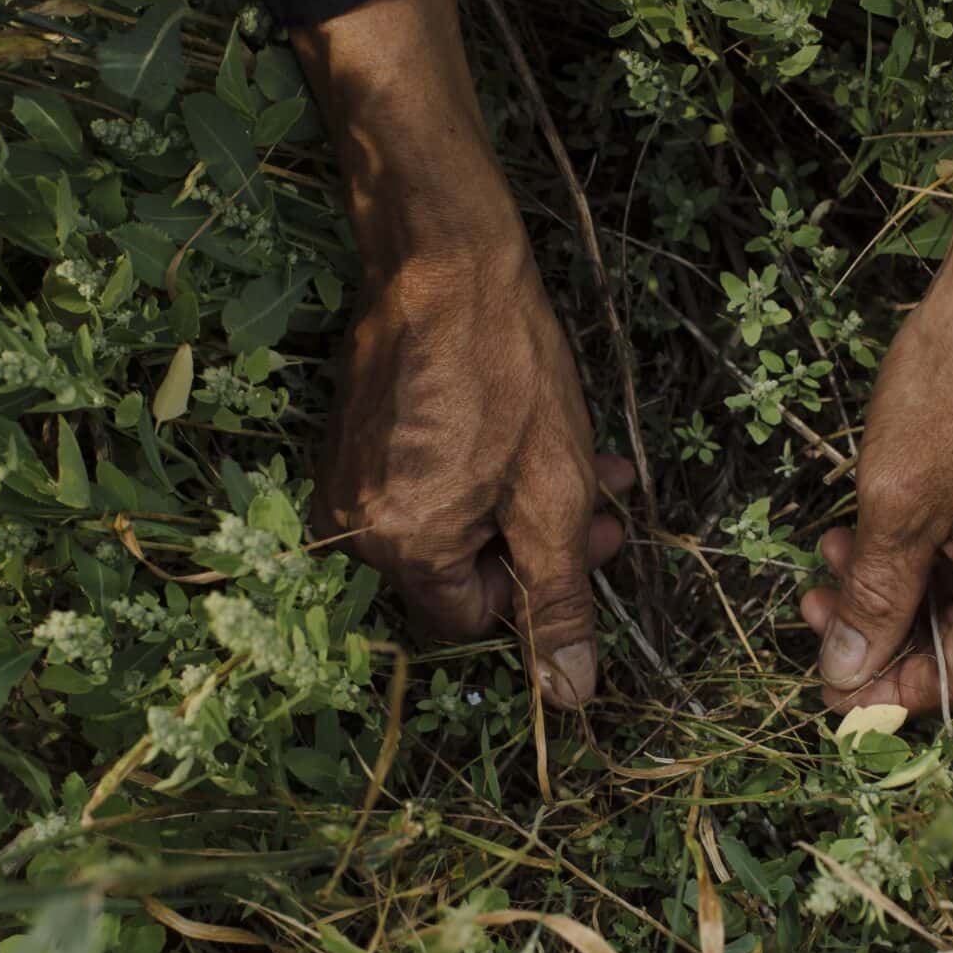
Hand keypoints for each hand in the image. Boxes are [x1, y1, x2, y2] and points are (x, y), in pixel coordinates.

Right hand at [295, 0, 625, 707]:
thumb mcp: (554, 495)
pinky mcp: (353, 434)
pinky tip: (530, 430)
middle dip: (541, 539)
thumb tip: (570, 697)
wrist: (444, 255)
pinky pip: (423, 478)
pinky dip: (480, 468)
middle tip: (605, 499)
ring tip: (582, 454)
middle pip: (462, 569)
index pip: (475, 618)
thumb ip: (560, 601)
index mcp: (401, 548)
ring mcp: (347, 474)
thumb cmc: (505, 367)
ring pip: (453, 520)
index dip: (541, 586)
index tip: (591, 540)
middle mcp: (356, 522)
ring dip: (521, 499)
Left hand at [802, 263, 952, 712]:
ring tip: (826, 559)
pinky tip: (864, 531)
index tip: (829, 691)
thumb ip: (875, 597)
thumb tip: (849, 675)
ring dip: (892, 587)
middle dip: (881, 632)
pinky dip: (921, 551)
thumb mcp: (898, 503)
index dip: (889, 691)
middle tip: (812, 611)